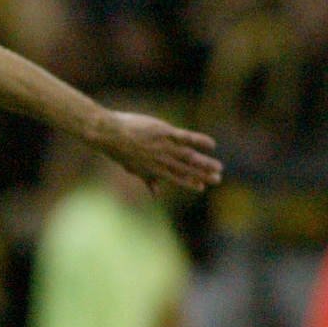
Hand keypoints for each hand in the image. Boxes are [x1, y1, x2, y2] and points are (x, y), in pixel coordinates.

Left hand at [100, 112, 221, 192]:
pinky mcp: (164, 132)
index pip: (174, 179)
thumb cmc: (119, 149)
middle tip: (217, 179)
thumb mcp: (133, 167)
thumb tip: (156, 194)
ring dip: (204, 163)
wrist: (108, 133)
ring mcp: (163, 146)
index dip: (188, 183)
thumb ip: (148, 179)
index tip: (201, 187)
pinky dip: (199, 141)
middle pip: (185, 169)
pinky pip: (185, 137)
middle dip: (202, 175)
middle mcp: (160, 160)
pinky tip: (212, 144)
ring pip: (188, 156)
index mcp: (153, 169)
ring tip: (219, 167)